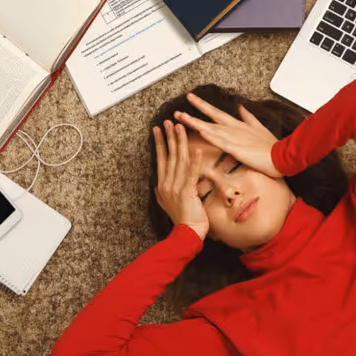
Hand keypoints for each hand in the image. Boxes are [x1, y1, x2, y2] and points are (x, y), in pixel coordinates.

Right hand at [153, 121, 208, 239]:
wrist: (187, 234)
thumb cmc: (183, 219)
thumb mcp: (167, 203)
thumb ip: (164, 191)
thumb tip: (158, 184)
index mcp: (163, 185)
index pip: (161, 159)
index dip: (160, 143)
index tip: (158, 129)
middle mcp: (167, 184)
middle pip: (168, 156)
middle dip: (168, 137)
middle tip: (168, 121)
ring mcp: (176, 188)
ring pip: (178, 161)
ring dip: (180, 143)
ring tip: (181, 128)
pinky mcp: (187, 192)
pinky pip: (191, 174)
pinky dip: (194, 162)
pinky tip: (197, 150)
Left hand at [175, 93, 281, 178]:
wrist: (282, 156)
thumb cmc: (271, 146)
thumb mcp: (259, 128)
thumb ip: (248, 118)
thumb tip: (241, 108)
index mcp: (238, 125)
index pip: (216, 113)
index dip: (203, 106)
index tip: (191, 98)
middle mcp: (233, 129)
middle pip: (209, 118)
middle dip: (193, 113)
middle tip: (177, 110)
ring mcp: (234, 138)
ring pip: (210, 128)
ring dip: (195, 123)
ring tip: (180, 118)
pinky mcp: (237, 149)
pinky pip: (220, 142)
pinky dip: (210, 136)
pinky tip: (200, 131)